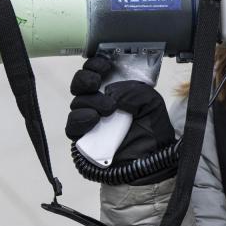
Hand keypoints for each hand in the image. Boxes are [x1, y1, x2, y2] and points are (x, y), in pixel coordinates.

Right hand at [65, 55, 176, 183]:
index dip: (95, 64)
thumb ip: (133, 90)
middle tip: (97, 81)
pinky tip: (94, 118)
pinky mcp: (83, 138)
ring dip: (91, 101)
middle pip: (80, 84)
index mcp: (115, 89)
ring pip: (77, 102)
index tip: (104, 64)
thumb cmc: (152, 130)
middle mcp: (99, 102)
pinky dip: (81, 118)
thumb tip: (111, 91)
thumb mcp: (151, 102)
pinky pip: (72, 125)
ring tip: (109, 109)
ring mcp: (90, 119)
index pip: (96, 71)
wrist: (151, 162)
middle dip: (85, 78)